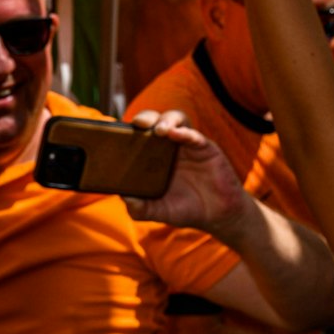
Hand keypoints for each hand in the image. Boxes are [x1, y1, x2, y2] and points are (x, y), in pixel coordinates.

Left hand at [123, 110, 249, 233]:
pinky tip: (176, 134)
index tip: (116, 130)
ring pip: (176, 120)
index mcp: (154, 157)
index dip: (129, 129)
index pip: (139, 134)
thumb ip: (141, 208)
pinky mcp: (205, 148)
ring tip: (159, 130)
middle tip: (139, 124)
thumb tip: (125, 199)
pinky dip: (184, 132)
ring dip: (166, 120)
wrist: (217, 215)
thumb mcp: (159, 211)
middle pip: (155, 121)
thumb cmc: (185, 209)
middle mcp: (169, 146)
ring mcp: (187, 145)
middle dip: (146, 117)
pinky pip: (194, 135)